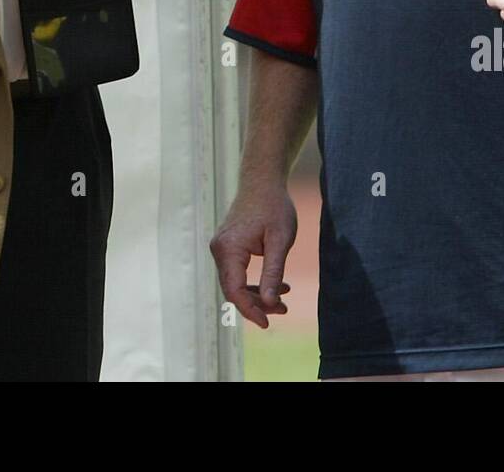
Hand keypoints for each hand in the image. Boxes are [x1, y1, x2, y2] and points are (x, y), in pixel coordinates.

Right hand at [210, 182, 296, 329]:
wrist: (263, 181)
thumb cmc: (273, 207)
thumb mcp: (280, 241)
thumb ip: (273, 272)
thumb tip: (270, 303)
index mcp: (229, 249)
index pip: (234, 291)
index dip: (250, 310)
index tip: (268, 323)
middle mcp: (219, 249)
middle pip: (233, 289)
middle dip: (257, 304)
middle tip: (284, 310)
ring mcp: (221, 247)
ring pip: (235, 282)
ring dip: (257, 294)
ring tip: (284, 300)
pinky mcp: (227, 246)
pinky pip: (237, 272)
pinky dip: (253, 282)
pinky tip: (276, 286)